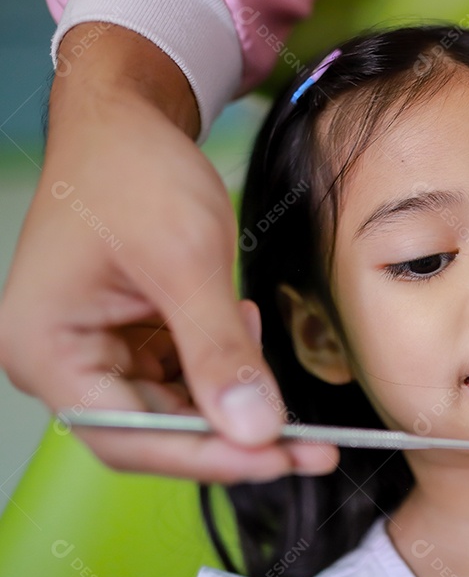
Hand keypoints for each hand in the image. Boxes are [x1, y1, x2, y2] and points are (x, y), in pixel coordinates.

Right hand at [0, 25, 337, 480]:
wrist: (125, 118)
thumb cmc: (134, 171)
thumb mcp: (186, 260)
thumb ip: (219, 350)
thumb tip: (256, 429)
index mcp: (46, 350)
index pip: (129, 437)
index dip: (210, 457)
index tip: (282, 456)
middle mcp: (59, 362)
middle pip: (153, 433)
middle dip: (235, 437)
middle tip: (313, 448)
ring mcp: (93, 351)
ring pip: (173, 409)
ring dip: (232, 400)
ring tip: (275, 367)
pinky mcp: (125, 338)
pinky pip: (179, 376)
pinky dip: (221, 366)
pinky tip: (242, 327)